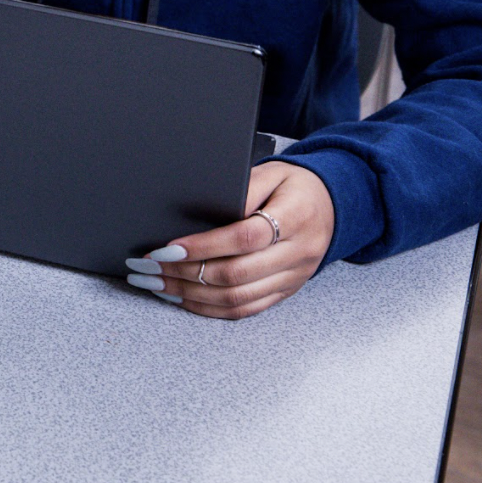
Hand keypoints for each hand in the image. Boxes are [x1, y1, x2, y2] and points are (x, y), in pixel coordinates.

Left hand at [125, 161, 334, 318]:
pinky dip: (208, 308)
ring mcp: (293, 278)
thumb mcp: (271, 173)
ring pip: (237, 298)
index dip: (203, 246)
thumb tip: (200, 213)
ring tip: (154, 284)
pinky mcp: (285, 292)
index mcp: (296, 218)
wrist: (335, 205)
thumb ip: (240, 189)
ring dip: (189, 295)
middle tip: (146, 268)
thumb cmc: (294, 185)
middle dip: (183, 274)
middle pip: (236, 274)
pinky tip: (180, 298)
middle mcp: (298, 254)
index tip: (164, 248)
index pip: (245, 238)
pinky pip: (245, 309)